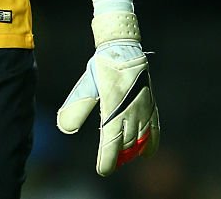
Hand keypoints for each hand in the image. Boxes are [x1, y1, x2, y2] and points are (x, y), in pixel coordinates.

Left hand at [57, 11, 159, 175]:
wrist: (123, 49)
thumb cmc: (102, 67)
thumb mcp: (86, 87)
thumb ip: (76, 108)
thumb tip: (65, 128)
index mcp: (113, 108)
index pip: (111, 143)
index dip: (108, 160)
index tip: (103, 171)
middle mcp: (131, 112)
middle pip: (126, 144)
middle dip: (118, 156)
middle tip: (110, 161)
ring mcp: (143, 109)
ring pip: (139, 139)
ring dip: (131, 151)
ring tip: (123, 157)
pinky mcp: (151, 105)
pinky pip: (155, 130)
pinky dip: (151, 144)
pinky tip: (146, 154)